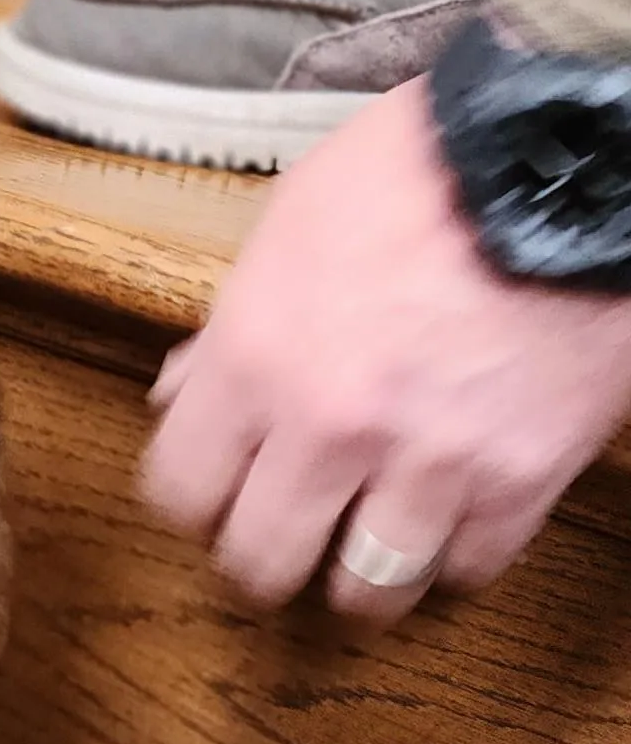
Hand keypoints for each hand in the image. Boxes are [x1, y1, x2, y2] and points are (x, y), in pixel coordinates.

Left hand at [140, 76, 630, 621]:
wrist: (565, 153)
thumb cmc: (416, 171)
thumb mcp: (287, 227)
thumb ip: (232, 326)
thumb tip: (186, 392)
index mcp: (255, 357)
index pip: (179, 490)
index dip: (190, 501)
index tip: (209, 497)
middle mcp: (330, 425)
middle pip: (261, 561)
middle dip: (264, 557)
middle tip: (282, 537)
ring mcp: (431, 459)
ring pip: (368, 590)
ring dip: (360, 575)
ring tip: (365, 545)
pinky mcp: (524, 475)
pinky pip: (472, 566)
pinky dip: (457, 555)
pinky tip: (450, 519)